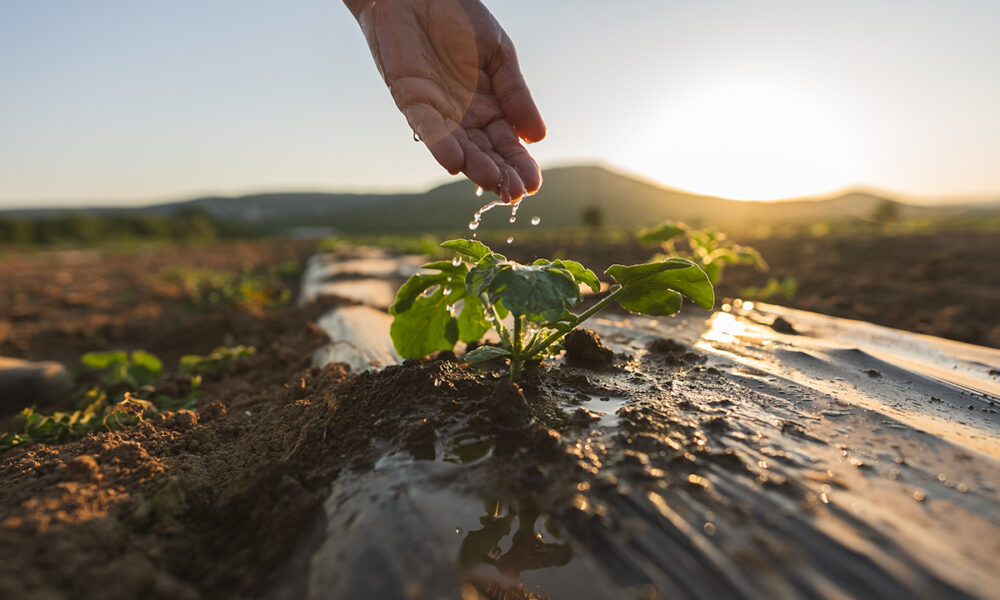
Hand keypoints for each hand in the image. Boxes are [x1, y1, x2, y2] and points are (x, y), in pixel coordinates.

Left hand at [346, 0, 545, 200]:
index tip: (533, 185)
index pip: (507, 144)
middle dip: (499, 173)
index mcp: (490, 107)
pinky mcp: (410, 98)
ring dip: (472, 166)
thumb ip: (516, 94)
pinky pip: (425, 126)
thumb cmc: (460, 18)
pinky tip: (454, 163)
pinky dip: (439, 144)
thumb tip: (538, 137)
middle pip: (484, 153)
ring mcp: (437, 110)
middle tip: (514, 194)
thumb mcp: (501, 54)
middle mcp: (464, 116)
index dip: (519, 164)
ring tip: (489, 182)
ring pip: (457, 146)